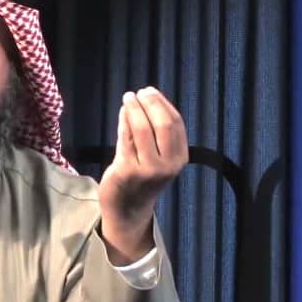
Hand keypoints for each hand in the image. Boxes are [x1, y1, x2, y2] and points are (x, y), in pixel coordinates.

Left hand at [99, 86, 187, 263]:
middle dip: (151, 103)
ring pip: (142, 129)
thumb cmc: (142, 177)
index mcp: (180, 159)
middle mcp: (167, 165)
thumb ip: (159, 134)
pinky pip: (125, 138)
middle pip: (163, 124)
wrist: (128, 208)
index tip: (150, 92)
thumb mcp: (160, 157)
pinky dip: (124, 121)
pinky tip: (122, 112)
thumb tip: (148, 101)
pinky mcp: (127, 170)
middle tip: (139, 92)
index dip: (163, 104)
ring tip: (128, 98)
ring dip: (134, 109)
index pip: (176, 124)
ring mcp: (147, 169)